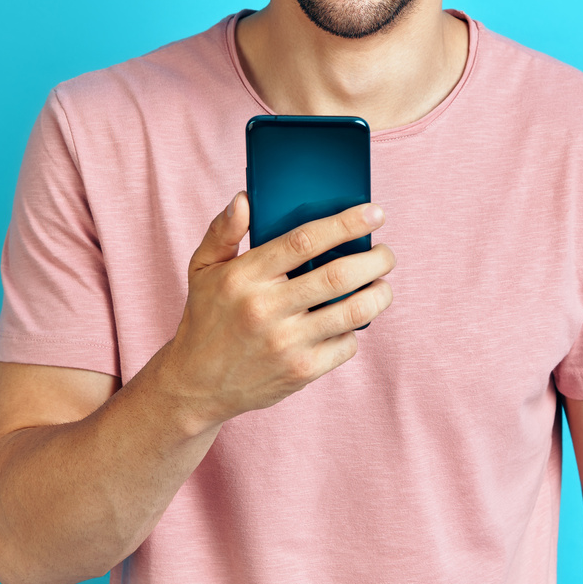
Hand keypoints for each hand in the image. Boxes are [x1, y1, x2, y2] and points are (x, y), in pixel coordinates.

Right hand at [159, 192, 394, 427]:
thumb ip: (223, 231)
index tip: (374, 213)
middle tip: (386, 253)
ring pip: (353, 312)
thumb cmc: (206, 318)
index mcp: (245, 277)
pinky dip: (356, 328)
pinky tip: (351, 318)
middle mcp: (267, 309)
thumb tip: (245, 199)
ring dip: (380, 294)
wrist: (196, 384)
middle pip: (339, 276)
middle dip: (375, 259)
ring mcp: (286, 344)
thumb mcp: (202, 268)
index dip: (346, 224)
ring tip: (382, 283)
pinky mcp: (301, 371)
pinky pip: (347, 344)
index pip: (304, 241)